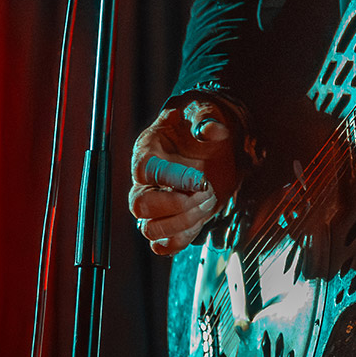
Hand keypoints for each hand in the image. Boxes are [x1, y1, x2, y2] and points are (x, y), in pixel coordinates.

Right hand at [129, 100, 237, 256]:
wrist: (216, 142)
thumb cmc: (203, 124)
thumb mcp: (206, 111)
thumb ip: (206, 118)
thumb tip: (210, 129)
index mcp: (147, 152)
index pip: (144, 171)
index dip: (171, 178)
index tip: (199, 178)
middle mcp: (145, 182)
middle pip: (139, 206)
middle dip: (177, 204)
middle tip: (205, 191)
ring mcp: (156, 205)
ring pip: (150, 229)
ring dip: (183, 222)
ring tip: (208, 202)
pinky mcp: (170, 222)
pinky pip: (163, 245)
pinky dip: (181, 240)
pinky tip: (201, 220)